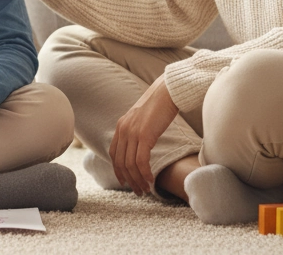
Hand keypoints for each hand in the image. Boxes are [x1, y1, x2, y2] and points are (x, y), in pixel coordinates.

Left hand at [110, 76, 180, 195]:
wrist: (168, 91)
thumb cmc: (160, 104)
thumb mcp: (142, 118)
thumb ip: (137, 131)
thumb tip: (141, 145)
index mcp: (121, 126)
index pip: (114, 154)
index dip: (118, 170)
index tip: (126, 182)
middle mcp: (123, 130)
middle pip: (121, 163)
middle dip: (129, 180)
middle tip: (138, 191)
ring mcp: (132, 132)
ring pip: (130, 165)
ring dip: (138, 180)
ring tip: (146, 189)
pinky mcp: (144, 135)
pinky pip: (141, 161)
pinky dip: (145, 173)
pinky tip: (151, 179)